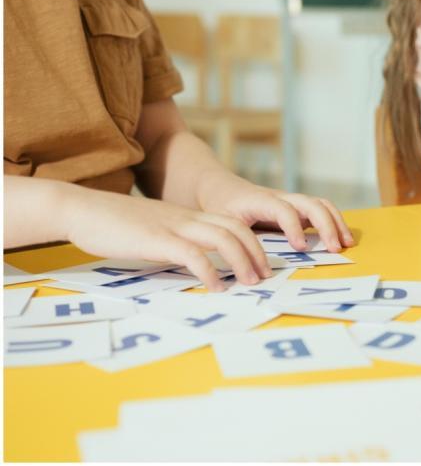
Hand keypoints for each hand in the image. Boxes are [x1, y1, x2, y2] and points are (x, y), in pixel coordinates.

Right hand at [62, 186, 270, 291]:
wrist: (80, 209)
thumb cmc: (112, 224)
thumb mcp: (153, 230)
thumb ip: (173, 241)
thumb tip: (189, 262)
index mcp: (186, 216)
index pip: (231, 223)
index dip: (252, 242)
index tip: (261, 264)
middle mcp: (186, 218)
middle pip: (236, 229)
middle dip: (256, 252)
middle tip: (265, 276)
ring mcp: (173, 226)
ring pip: (223, 238)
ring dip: (241, 261)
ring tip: (249, 283)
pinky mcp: (157, 240)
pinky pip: (193, 254)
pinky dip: (210, 272)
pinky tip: (216, 287)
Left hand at [196, 172, 353, 252]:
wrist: (220, 188)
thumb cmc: (219, 207)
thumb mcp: (221, 223)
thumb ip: (235, 243)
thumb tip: (250, 271)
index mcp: (261, 200)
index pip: (285, 210)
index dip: (295, 228)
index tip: (301, 248)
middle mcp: (281, 198)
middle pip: (311, 204)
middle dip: (326, 225)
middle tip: (335, 249)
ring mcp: (291, 201)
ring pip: (321, 205)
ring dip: (336, 223)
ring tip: (346, 244)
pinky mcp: (296, 208)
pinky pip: (321, 210)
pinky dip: (334, 222)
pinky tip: (340, 239)